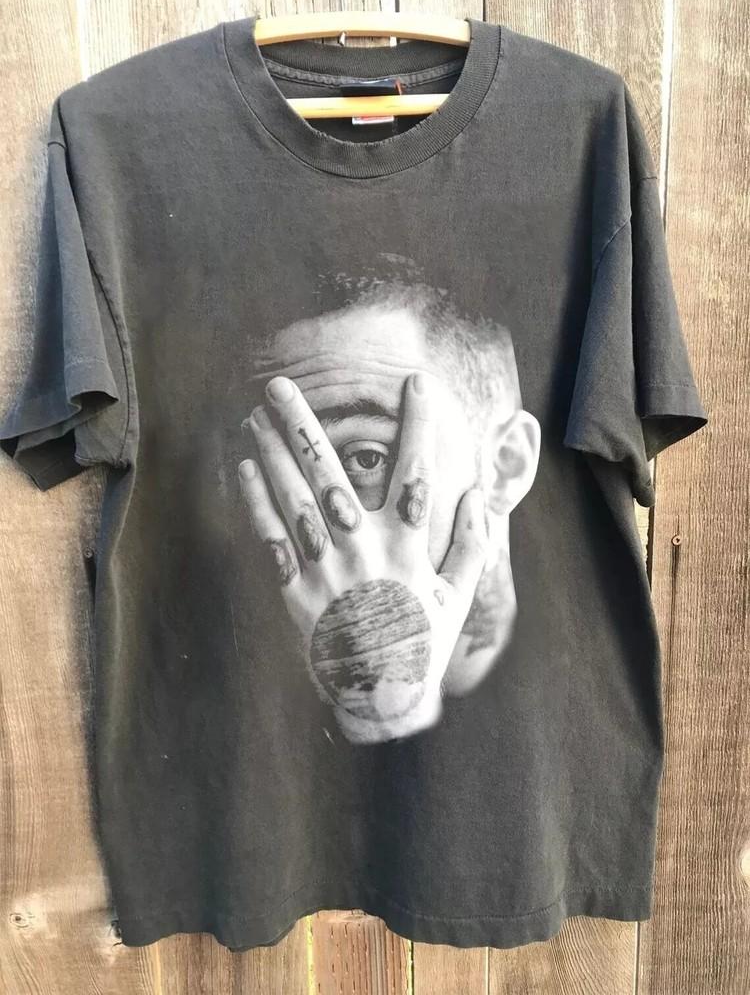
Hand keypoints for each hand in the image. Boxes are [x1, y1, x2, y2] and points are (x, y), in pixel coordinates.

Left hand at [238, 371, 488, 744]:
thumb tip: (476, 494)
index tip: (416, 381)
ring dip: (273, 455)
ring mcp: (325, 569)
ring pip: (294, 500)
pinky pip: (273, 540)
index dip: (419, 425)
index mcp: (407, 548)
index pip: (416, 474)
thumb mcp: (457, 596)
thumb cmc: (423, 642)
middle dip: (304, 426)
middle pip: (332, 476)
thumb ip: (470, 544)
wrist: (380, 694)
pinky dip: (258, 504)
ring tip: (255, 415)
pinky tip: (245, 469)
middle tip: (280, 385)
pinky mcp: (297, 590)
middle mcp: (362, 550)